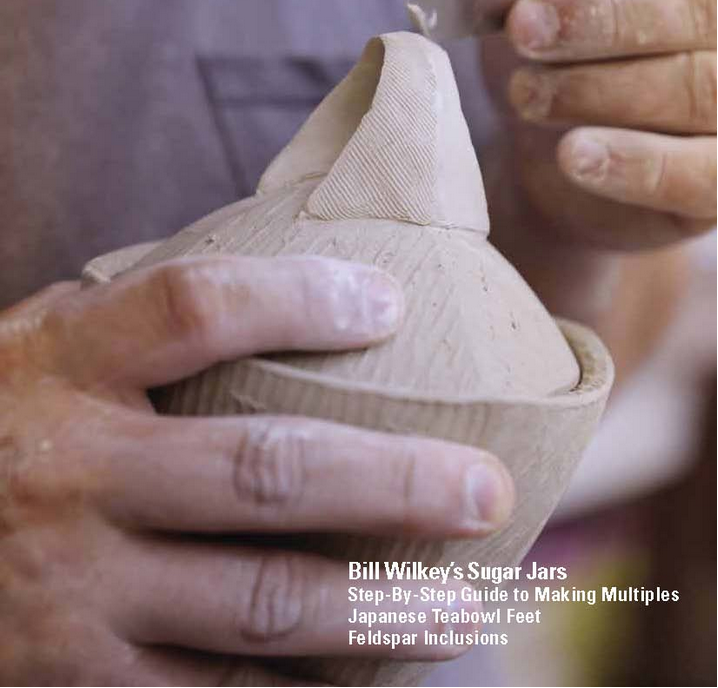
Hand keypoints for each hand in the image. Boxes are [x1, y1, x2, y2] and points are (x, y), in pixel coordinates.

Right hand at [0, 256, 513, 685]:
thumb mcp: (40, 350)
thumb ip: (137, 328)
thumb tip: (280, 292)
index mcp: (63, 364)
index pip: (198, 306)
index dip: (301, 297)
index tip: (391, 300)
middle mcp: (72, 474)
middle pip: (263, 470)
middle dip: (392, 482)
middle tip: (485, 488)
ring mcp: (72, 590)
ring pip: (256, 604)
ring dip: (377, 610)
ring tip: (464, 607)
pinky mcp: (73, 683)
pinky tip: (366, 678)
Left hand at [483, 0, 715, 250]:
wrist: (560, 159)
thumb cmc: (564, 53)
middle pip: (701, 6)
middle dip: (605, 16)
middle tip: (526, 26)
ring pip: (698, 87)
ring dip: (598, 88)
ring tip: (526, 93)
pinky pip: (701, 174)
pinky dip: (637, 164)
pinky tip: (574, 155)